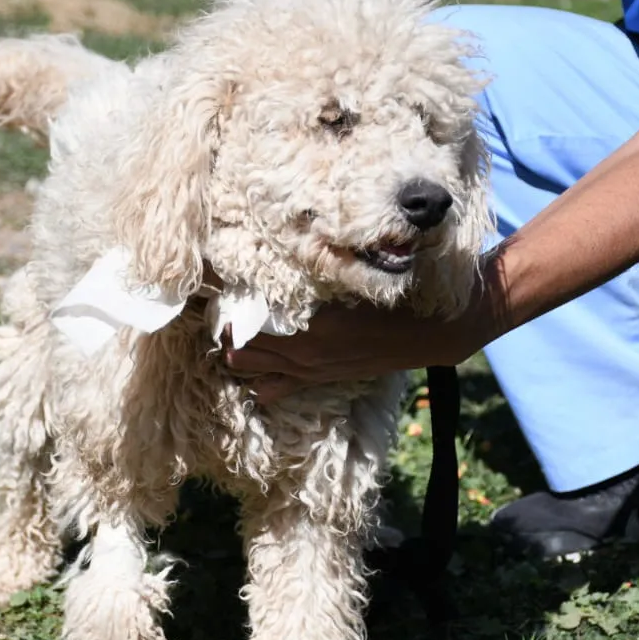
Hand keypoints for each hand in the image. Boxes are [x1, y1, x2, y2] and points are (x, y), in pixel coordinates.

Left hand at [223, 279, 497, 403]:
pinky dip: (260, 382)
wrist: (429, 334)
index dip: (226, 295)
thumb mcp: (353, 278)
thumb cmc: (394, 298)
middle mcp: (303, 350)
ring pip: (252, 366)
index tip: (208, 278)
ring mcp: (309, 368)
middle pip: (242, 342)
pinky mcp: (319, 379)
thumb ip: (318, 270)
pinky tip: (250, 375)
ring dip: (236, 351)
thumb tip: (280, 252)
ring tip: (227, 333)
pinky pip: (277, 387)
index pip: (251, 309)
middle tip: (214, 305)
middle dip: (225, 325)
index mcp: (310, 321)